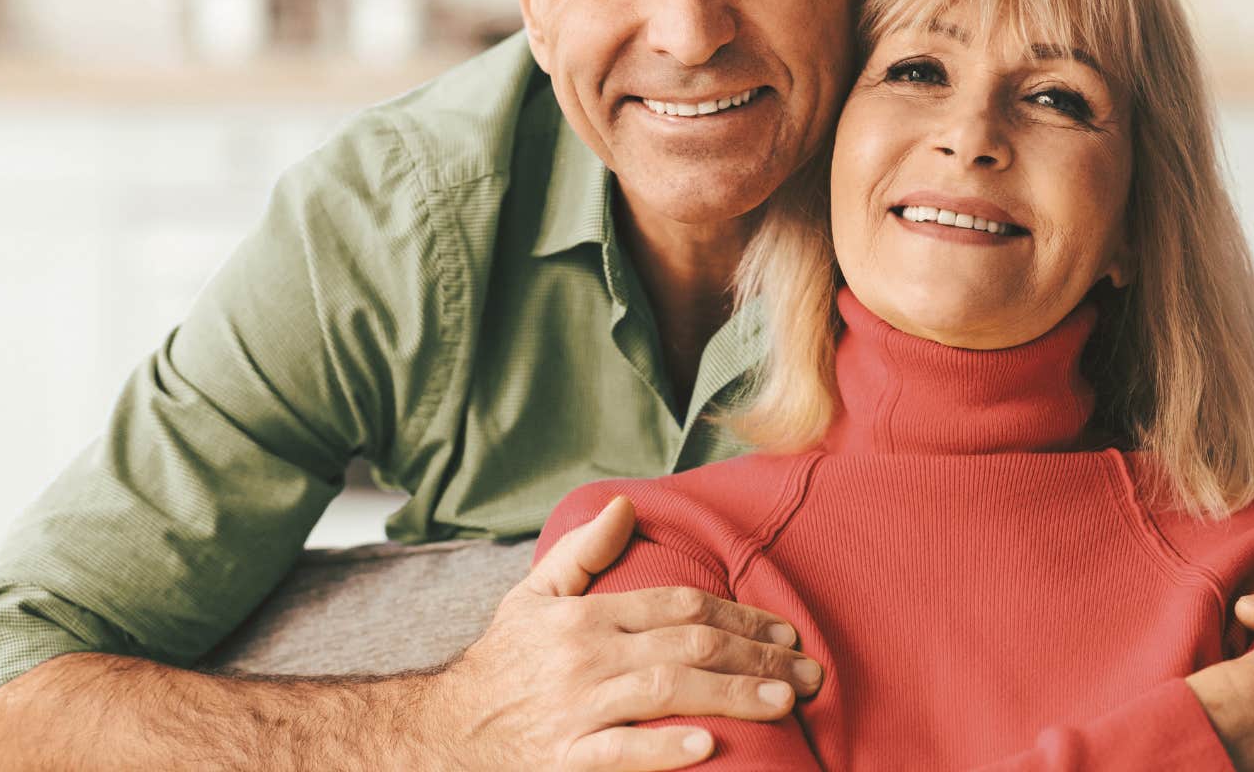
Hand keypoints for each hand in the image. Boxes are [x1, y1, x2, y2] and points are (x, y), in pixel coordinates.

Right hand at [428, 496, 822, 770]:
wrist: (445, 728)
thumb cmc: (502, 661)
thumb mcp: (534, 594)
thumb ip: (584, 552)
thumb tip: (626, 507)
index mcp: (585, 615)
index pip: (678, 605)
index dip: (738, 614)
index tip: (784, 630)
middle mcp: (585, 656)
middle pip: (688, 647)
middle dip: (757, 657)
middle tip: (809, 671)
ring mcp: (576, 710)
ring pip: (667, 694)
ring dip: (733, 695)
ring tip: (785, 702)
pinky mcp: (565, 760)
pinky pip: (618, 754)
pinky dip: (662, 750)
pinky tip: (705, 747)